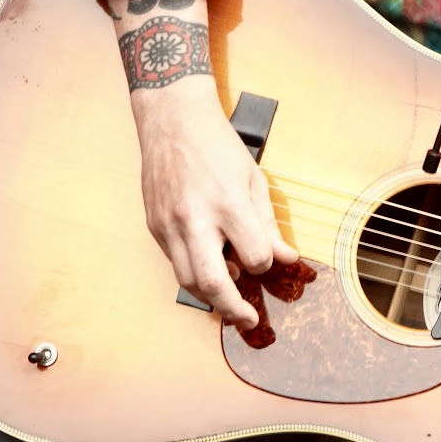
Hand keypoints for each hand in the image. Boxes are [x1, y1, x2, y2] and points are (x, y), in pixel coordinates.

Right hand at [132, 83, 297, 328]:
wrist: (173, 121)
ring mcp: (168, 225)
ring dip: (211, 297)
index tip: (270, 260)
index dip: (266, 264)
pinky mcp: (154, 227)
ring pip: (187, 280)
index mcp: (227, 204)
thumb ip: (268, 225)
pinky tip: (210, 269)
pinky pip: (174, 263)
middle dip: (233, 309)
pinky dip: (193, 274)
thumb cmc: (218, 146)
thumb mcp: (254, 180)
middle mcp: (194, 219)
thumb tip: (286, 259)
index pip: (254, 256)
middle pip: (213, 283)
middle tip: (248, 320)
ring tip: (230, 301)